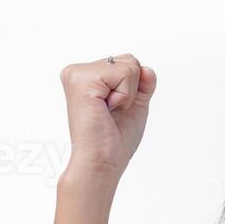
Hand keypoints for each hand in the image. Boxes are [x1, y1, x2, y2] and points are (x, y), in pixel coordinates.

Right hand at [58, 53, 156, 179]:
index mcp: (85, 76)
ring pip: (129, 65)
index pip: (126, 63)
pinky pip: (125, 73)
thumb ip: (143, 83)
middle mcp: (77, 72)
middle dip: (131, 88)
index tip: (114, 109)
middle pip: (129, 60)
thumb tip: (147, 68)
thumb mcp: (135, 105)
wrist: (102, 162)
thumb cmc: (114, 141)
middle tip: (112, 111)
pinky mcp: (83, 80)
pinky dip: (125, 95)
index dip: (132, 88)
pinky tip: (107, 109)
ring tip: (108, 111)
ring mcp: (77, 74)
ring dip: (128, 94)